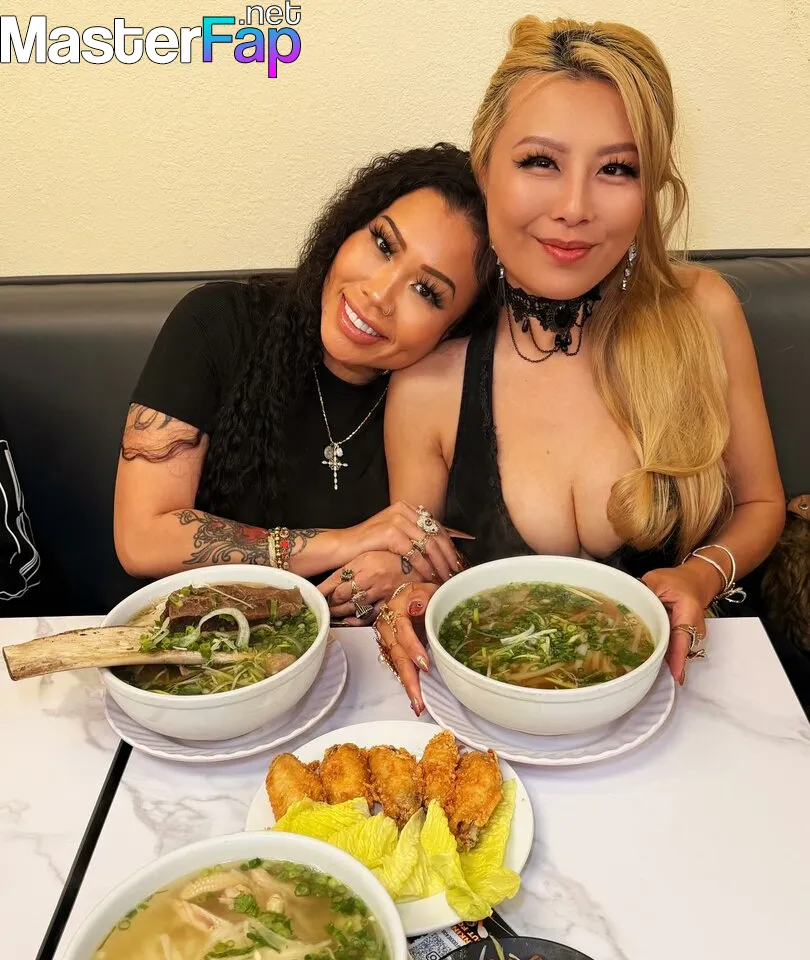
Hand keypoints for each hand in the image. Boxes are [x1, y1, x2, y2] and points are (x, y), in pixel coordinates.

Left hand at [318, 552, 421, 621]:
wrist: (423, 561)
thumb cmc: (394, 556)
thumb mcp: (370, 554)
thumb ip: (353, 565)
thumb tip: (331, 581)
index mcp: (364, 562)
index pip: (336, 578)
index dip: (323, 589)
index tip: (315, 594)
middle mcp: (371, 577)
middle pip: (342, 594)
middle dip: (329, 601)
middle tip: (323, 604)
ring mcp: (381, 591)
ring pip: (353, 605)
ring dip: (340, 610)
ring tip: (332, 611)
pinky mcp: (390, 602)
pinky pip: (370, 615)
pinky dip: (357, 619)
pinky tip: (348, 621)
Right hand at [343, 502, 465, 582]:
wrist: (343, 545)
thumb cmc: (368, 544)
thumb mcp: (394, 535)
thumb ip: (413, 537)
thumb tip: (439, 552)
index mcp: (407, 508)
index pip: (436, 526)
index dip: (449, 545)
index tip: (457, 561)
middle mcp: (404, 510)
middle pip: (436, 534)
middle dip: (449, 556)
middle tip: (455, 572)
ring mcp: (397, 520)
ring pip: (429, 544)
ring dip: (439, 564)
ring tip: (445, 577)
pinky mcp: (391, 533)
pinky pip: (414, 553)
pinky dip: (424, 567)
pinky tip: (429, 576)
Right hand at [373, 582, 439, 714]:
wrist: (414, 595)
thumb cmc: (423, 593)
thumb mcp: (426, 588)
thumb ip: (423, 596)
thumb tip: (417, 605)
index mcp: (396, 608)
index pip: (403, 630)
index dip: (413, 648)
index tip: (425, 665)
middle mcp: (387, 625)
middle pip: (397, 654)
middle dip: (409, 678)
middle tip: (418, 698)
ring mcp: (387, 638)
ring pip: (396, 663)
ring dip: (408, 684)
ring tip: (418, 704)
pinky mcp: (391, 648)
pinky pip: (398, 666)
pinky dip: (407, 682)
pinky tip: (415, 697)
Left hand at [641, 565, 710, 683]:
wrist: (695, 582)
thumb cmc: (678, 581)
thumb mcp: (657, 580)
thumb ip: (644, 591)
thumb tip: (627, 600)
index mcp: (688, 612)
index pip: (682, 637)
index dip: (677, 656)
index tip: (675, 674)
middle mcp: (694, 628)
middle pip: (678, 648)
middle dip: (664, 660)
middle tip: (645, 671)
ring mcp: (691, 635)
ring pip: (675, 650)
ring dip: (661, 656)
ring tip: (643, 665)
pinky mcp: (685, 638)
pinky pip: (673, 647)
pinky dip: (662, 650)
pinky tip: (648, 655)